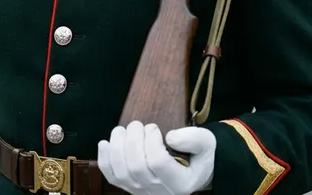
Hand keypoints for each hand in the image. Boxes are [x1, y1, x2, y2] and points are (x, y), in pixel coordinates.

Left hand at [98, 121, 215, 194]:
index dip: (151, 140)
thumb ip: (193, 138)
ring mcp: (144, 192)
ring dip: (117, 147)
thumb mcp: (206, 143)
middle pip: (136, 167)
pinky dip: (105, 160)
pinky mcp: (132, 188)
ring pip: (122, 173)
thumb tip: (170, 137)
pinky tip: (105, 144)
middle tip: (136, 125)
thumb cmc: (200, 155)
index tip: (153, 127)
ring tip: (122, 130)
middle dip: (132, 140)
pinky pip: (113, 177)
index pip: (158, 162)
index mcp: (180, 183)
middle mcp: (160, 192)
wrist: (195, 170)